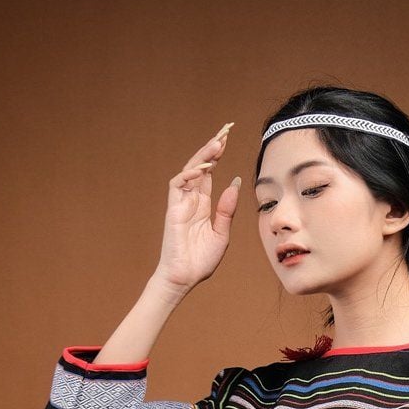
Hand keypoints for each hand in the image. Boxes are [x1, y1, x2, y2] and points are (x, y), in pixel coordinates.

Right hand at [154, 122, 241, 294]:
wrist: (184, 278)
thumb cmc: (201, 261)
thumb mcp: (221, 234)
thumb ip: (226, 210)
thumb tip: (234, 184)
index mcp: (203, 205)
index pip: (209, 173)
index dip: (218, 155)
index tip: (228, 138)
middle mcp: (191, 200)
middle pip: (200, 166)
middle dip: (212, 147)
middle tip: (225, 130)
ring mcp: (181, 203)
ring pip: (190, 170)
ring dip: (203, 155)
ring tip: (218, 142)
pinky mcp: (173, 209)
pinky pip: (178, 184)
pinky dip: (190, 174)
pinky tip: (204, 168)